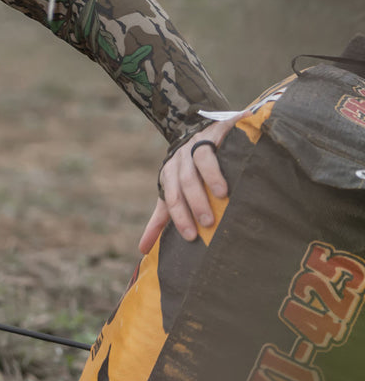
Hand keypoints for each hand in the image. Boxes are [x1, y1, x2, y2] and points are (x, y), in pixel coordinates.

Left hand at [138, 117, 236, 253]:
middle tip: (208, 223)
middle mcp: (181, 159)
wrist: (200, 131)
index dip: (179, 217)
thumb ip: (160, 219)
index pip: (170, 197)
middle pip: (184, 181)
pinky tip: (237, 167)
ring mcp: (198, 143)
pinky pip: (217, 143)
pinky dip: (225, 154)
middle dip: (194, 203)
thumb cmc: (187, 171)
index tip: (191, 237)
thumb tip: (143, 250)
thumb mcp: (173, 192)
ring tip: (222, 196)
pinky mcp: (217, 132)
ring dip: (210, 178)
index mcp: (169, 174)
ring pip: (200, 160)